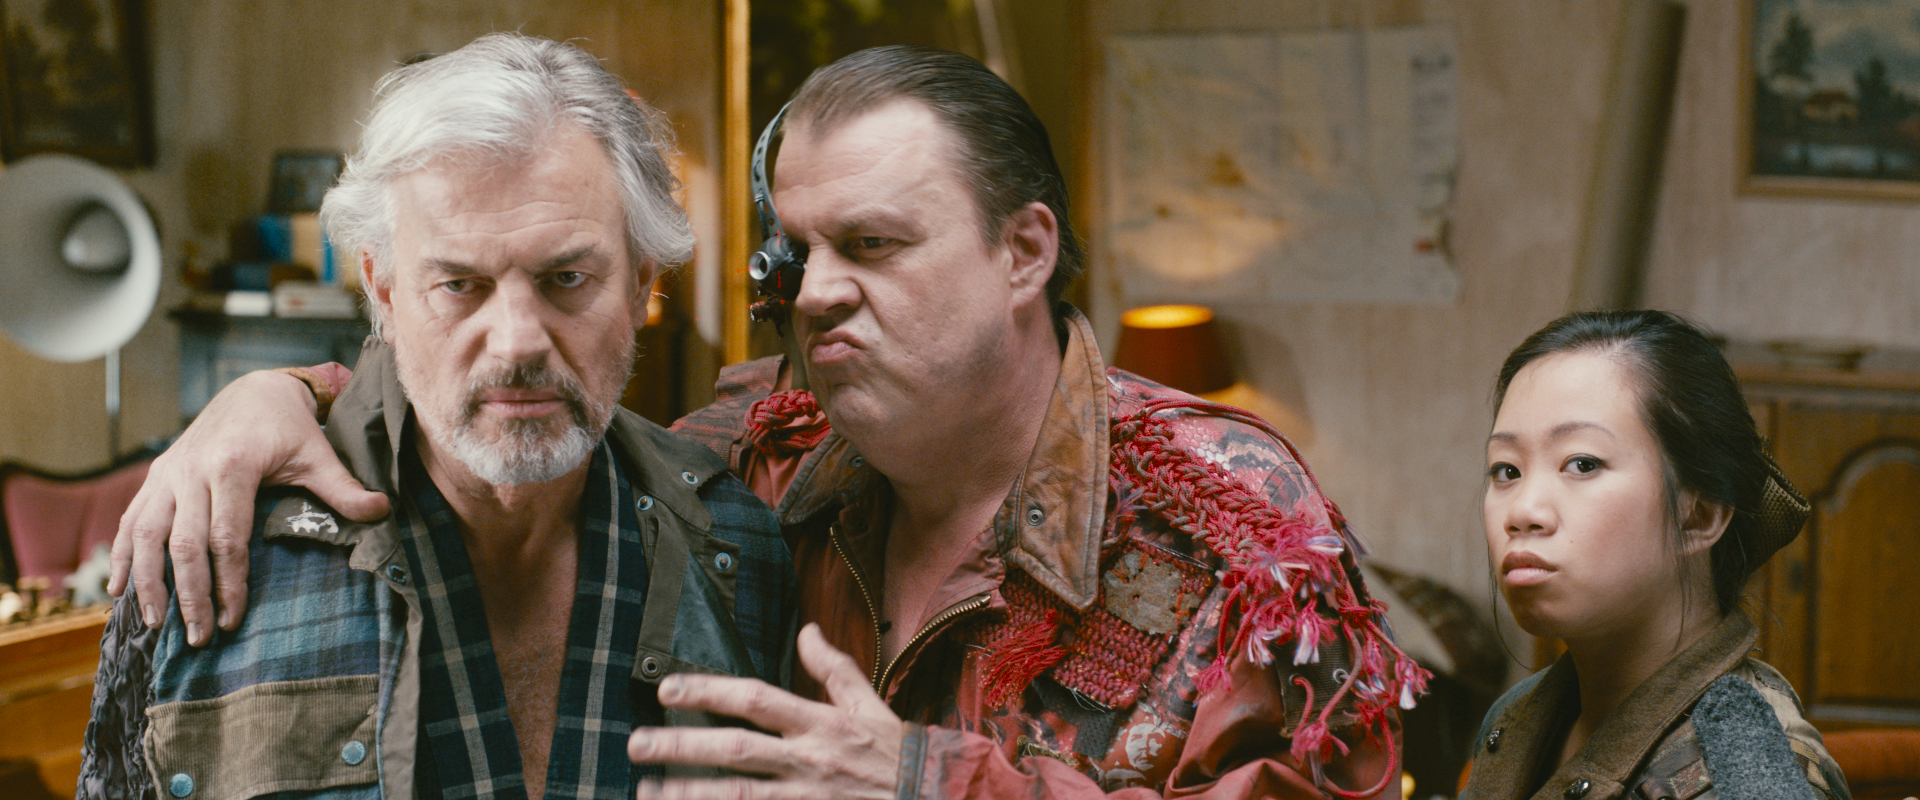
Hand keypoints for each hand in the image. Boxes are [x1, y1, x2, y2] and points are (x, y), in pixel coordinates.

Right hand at [108, 370, 389, 644]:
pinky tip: (119, 589)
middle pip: (184, 543)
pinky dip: (122, 555)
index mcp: (234, 466)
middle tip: (198, 636)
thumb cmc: (289, 427)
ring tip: (153, 622)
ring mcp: (168, 473)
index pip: (227, 536)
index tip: (233, 619)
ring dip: (147, 580)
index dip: (229, 581)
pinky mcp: (155, 477)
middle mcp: (192, 469)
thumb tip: (383, 511)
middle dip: (189, 594)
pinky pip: (129, 520)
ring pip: (145, 533)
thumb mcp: (318, 454)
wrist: (253, 389)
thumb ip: (344, 488)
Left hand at [628, 624, 903, 799]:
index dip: (709, 690)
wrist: (933, 796)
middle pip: (735, 749)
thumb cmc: (897, 754)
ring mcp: (807, 798)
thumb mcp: (870, 705)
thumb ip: (834, 668)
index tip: (667, 688)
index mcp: (821, 723)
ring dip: (688, 794)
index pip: (756, 699)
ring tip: (646, 791)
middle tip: (635, 744)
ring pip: (738, 795)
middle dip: (682, 745)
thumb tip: (807, 630)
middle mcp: (809, 760)